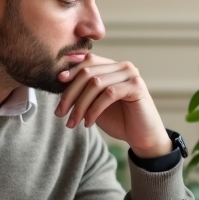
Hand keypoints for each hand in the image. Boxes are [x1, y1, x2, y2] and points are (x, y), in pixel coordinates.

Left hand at [56, 54, 170, 156]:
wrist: (142, 137)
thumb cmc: (119, 120)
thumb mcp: (95, 103)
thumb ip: (83, 90)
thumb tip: (60, 78)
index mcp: (113, 66)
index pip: (88, 62)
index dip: (70, 71)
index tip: (56, 84)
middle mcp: (123, 66)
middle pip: (88, 72)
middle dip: (70, 94)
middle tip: (60, 113)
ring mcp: (131, 74)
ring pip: (96, 83)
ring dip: (80, 105)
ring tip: (72, 122)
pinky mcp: (136, 86)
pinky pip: (108, 94)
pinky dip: (94, 110)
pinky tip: (88, 123)